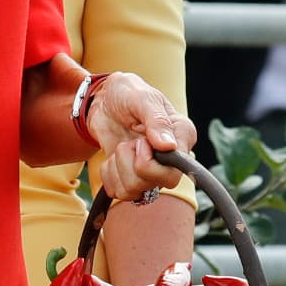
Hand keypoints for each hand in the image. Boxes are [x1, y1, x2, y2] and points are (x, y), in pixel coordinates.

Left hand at [84, 73, 197, 202]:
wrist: (104, 100)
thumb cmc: (127, 93)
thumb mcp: (142, 97)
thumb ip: (156, 119)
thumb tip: (169, 146)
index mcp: (181, 136)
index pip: (176, 170)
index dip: (151, 161)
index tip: (140, 141)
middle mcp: (171, 159)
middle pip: (156, 184)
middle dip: (132, 164)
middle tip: (130, 142)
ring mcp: (151, 172)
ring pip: (134, 191)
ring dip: (118, 166)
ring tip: (122, 145)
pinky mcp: (131, 179)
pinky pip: (117, 192)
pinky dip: (108, 174)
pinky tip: (113, 156)